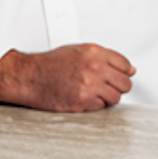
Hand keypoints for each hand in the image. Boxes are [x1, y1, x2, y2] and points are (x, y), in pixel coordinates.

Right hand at [0, 44, 134, 111]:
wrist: (28, 76)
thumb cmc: (49, 64)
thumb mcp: (77, 51)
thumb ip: (104, 57)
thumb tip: (129, 69)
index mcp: (93, 52)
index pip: (125, 64)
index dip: (123, 72)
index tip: (118, 76)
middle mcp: (93, 67)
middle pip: (125, 83)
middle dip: (117, 87)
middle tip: (105, 87)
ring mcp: (88, 85)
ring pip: (115, 98)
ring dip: (106, 98)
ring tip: (91, 93)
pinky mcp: (82, 101)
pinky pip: (101, 107)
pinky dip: (93, 105)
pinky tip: (82, 97)